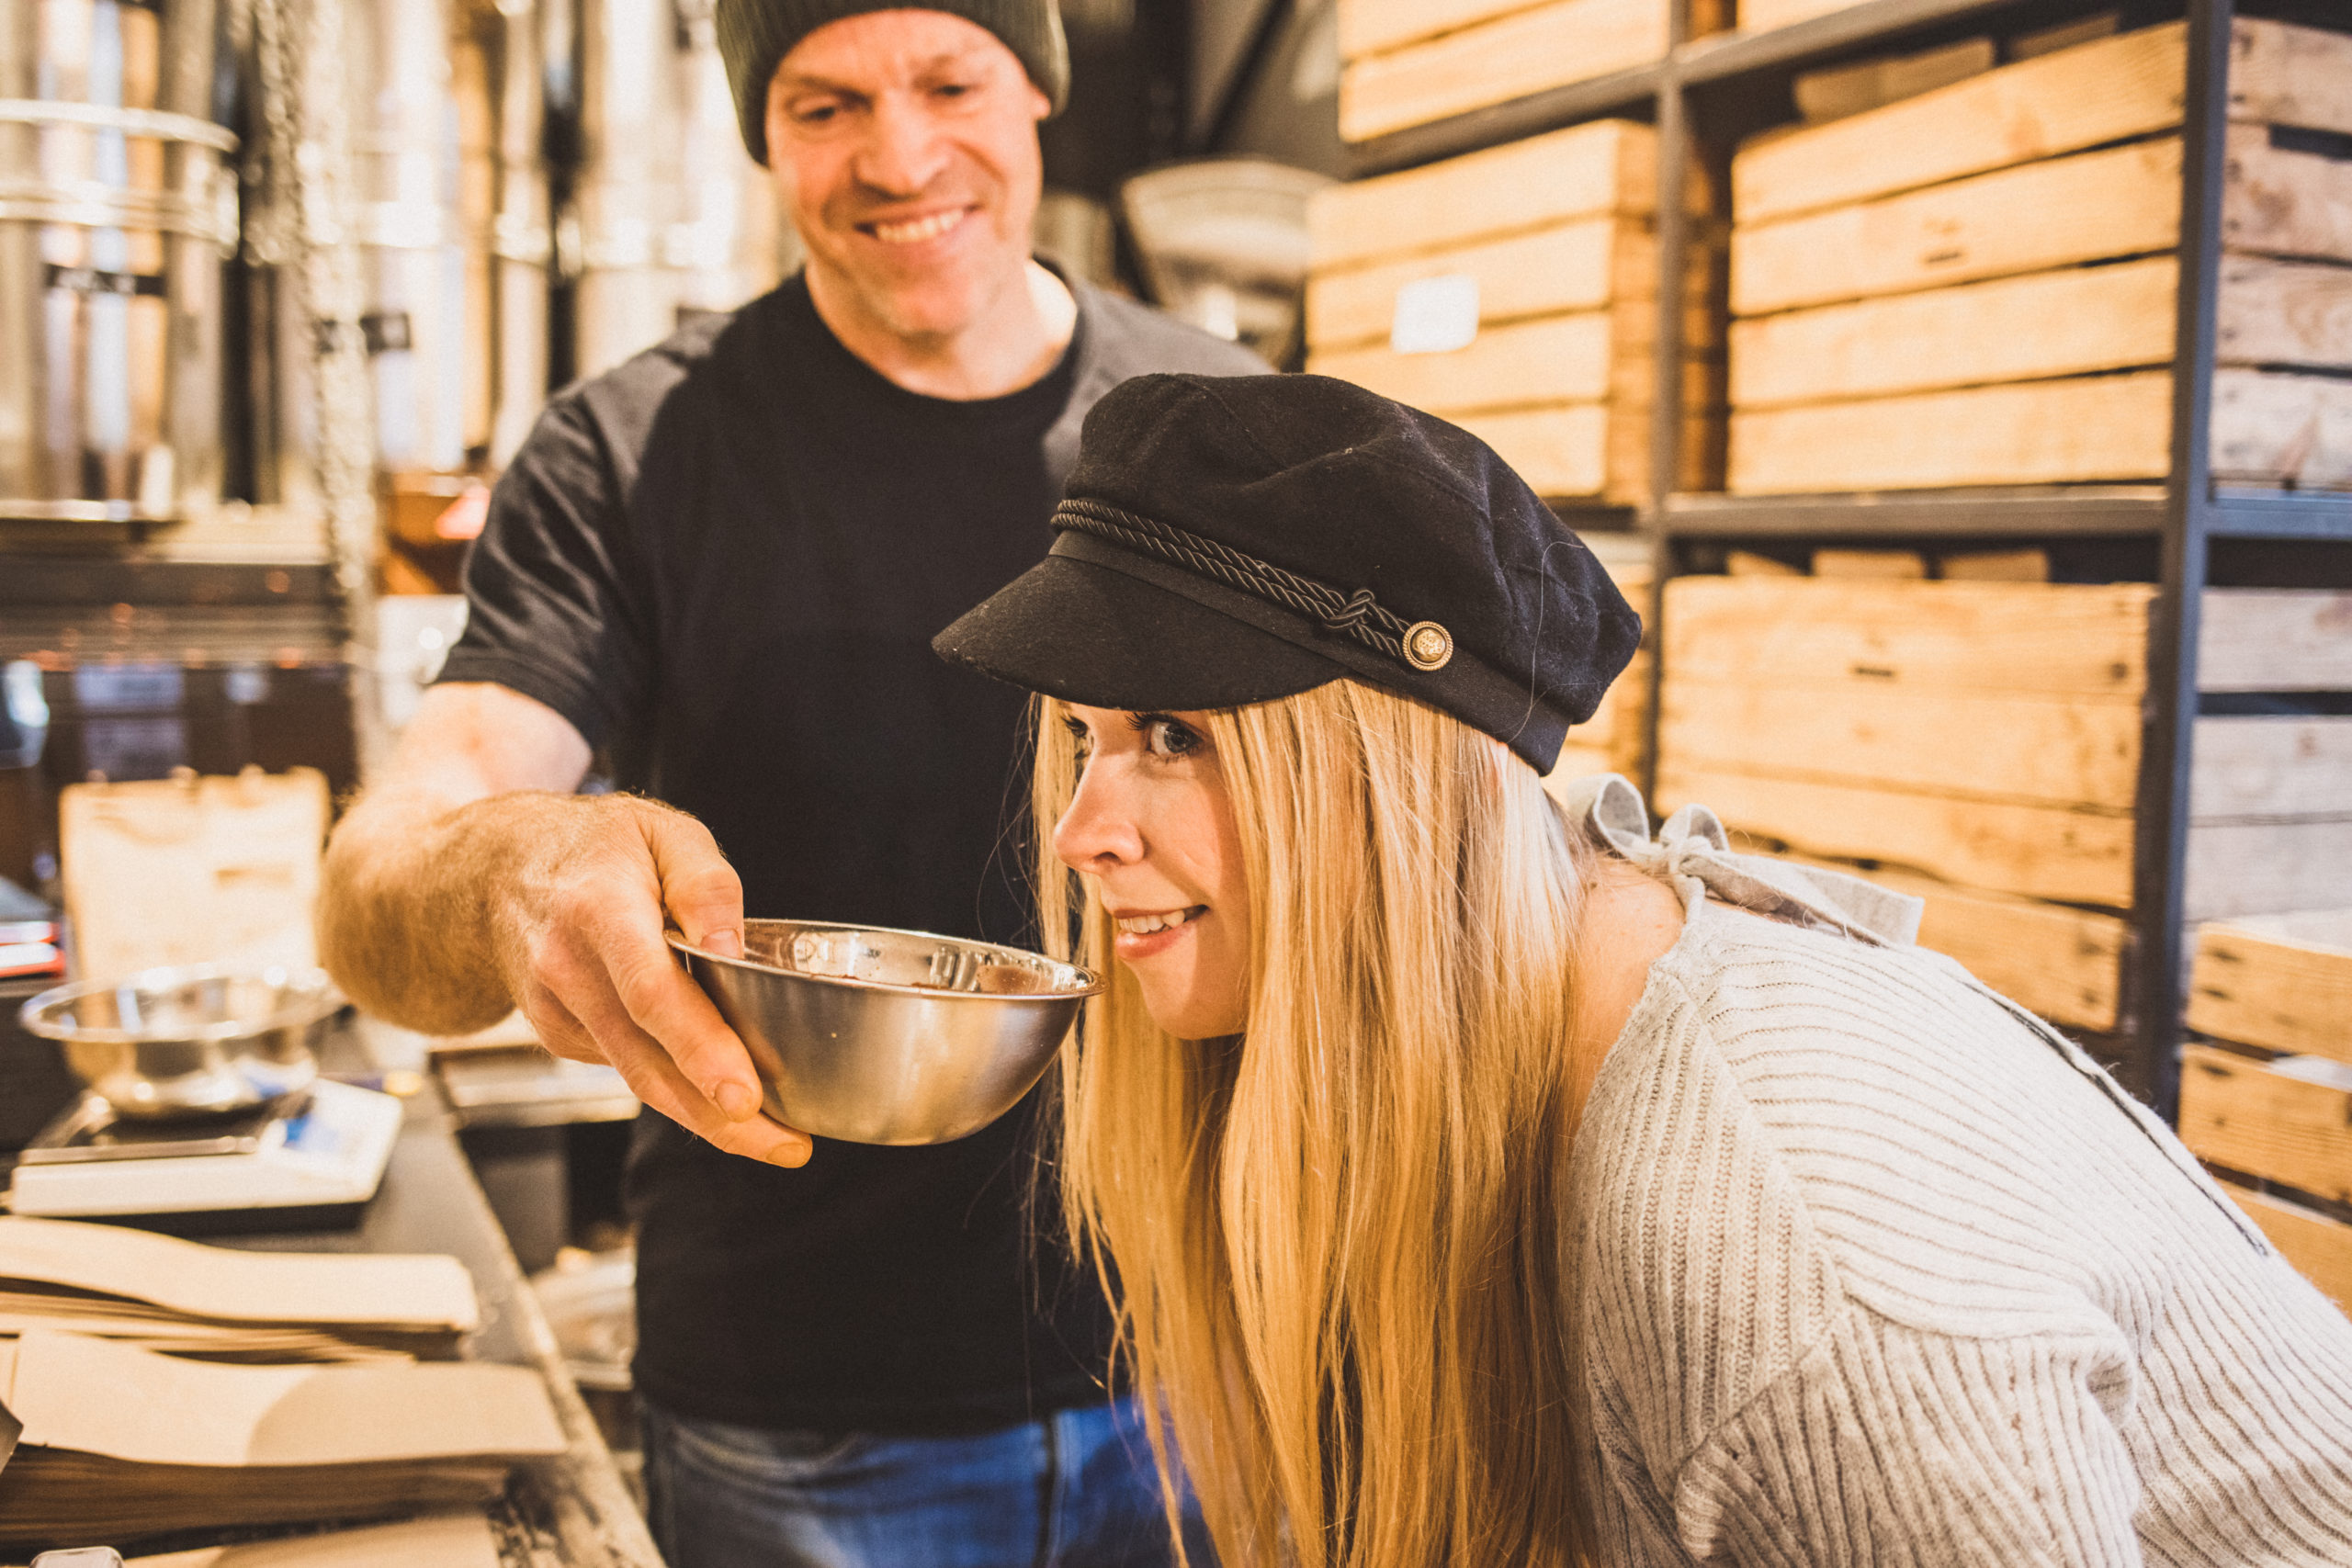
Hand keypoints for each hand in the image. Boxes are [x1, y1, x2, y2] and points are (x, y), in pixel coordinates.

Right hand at [485, 794, 812, 1166]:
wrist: (492, 871)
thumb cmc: (593, 847)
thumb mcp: (659, 831)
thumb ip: (704, 883)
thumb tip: (731, 946)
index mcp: (600, 912)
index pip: (650, 992)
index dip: (699, 1048)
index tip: (743, 1094)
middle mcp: (569, 971)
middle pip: (647, 1058)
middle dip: (718, 1113)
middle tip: (786, 1145)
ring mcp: (558, 1012)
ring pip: (640, 1078)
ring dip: (707, 1119)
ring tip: (779, 1141)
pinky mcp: (561, 1036)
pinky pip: (629, 1067)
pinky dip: (679, 1089)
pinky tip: (724, 1093)